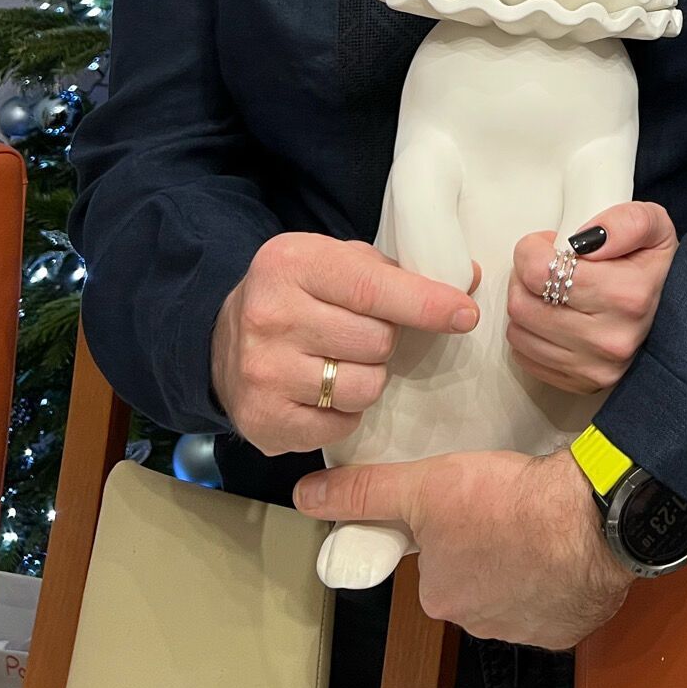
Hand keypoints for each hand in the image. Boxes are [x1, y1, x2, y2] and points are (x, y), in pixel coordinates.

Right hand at [212, 233, 480, 456]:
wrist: (219, 338)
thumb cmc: (300, 293)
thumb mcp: (337, 263)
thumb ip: (396, 272)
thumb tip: (467, 281)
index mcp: (294, 263)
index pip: (375, 289)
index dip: (427, 305)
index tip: (466, 315)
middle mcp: (271, 315)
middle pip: (377, 342)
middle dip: (384, 341)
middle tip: (360, 334)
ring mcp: (263, 372)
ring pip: (364, 388)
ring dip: (368, 378)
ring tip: (341, 363)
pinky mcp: (261, 420)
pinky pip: (340, 425)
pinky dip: (343, 412)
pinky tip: (320, 391)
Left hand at [292, 447, 630, 646]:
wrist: (588, 518)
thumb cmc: (506, 503)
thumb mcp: (424, 486)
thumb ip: (366, 493)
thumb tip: (306, 497)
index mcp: (442, 596)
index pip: (434, 563)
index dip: (448, 529)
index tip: (468, 502)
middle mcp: (480, 623)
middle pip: (474, 578)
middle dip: (485, 547)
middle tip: (503, 504)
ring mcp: (530, 627)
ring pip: (516, 587)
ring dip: (523, 559)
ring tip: (536, 516)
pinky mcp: (571, 622)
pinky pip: (557, 597)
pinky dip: (560, 573)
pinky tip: (564, 540)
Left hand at [506, 203, 677, 393]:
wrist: (676, 316)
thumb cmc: (656, 268)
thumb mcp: (654, 225)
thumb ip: (623, 222)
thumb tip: (580, 240)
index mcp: (627, 295)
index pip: (540, 272)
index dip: (533, 250)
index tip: (549, 245)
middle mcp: (610, 339)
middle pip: (522, 303)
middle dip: (525, 276)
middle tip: (546, 265)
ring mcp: (594, 368)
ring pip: (518, 330)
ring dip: (526, 304)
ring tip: (550, 291)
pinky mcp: (580, 384)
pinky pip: (524, 355)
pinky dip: (530, 333)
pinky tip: (553, 317)